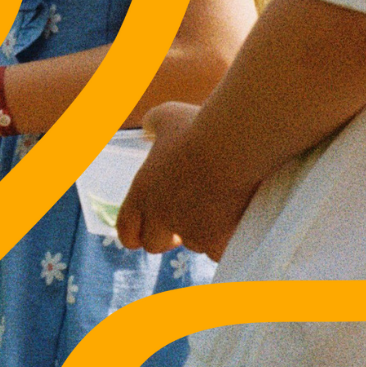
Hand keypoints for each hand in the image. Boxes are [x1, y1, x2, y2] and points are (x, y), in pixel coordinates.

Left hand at [117, 102, 256, 260]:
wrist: (235, 145)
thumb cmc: (201, 127)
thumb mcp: (169, 115)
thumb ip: (153, 123)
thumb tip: (147, 128)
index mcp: (142, 193)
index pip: (126, 229)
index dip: (135, 234)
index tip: (147, 232)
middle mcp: (160, 217)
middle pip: (154, 244)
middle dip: (169, 238)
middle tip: (189, 223)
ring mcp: (189, 232)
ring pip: (194, 245)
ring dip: (204, 234)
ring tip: (223, 208)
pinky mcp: (217, 241)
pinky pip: (220, 251)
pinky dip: (229, 241)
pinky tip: (240, 221)